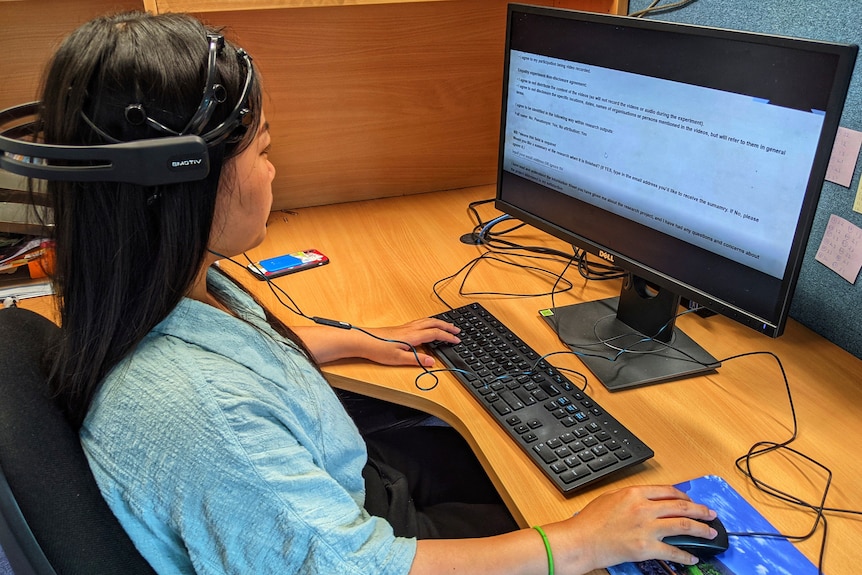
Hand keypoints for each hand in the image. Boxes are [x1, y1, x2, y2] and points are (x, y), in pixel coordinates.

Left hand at [360, 318, 460, 366]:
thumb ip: (417, 359)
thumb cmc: (378, 349)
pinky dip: (429, 322)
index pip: (435, 334)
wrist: (363, 340)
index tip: (457, 340)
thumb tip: (432, 361)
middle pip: (433, 323)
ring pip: (426, 321)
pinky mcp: (400, 328)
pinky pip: (420, 322)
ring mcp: (405, 327)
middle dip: (447, 326)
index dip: (448, 336)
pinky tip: (427, 326)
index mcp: (413, 336)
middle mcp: (410, 329)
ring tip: (446, 326)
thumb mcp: (398, 358)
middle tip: (457, 330)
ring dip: (438, 322)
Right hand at [546, 485, 717, 571]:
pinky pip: (672, 551)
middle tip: (711, 515)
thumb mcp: (610, 498)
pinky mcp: (645, 547)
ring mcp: (646, 527)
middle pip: (681, 506)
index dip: (684, 496)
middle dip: (700, 510)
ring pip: (683, 526)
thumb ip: (631, 497)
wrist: (581, 540)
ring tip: (710, 533)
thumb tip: (647, 500)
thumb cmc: (590, 521)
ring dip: (700, 530)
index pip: (668, 491)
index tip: (691, 500)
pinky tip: (692, 558)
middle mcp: (643, 507)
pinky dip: (684, 556)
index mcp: (635, 493)